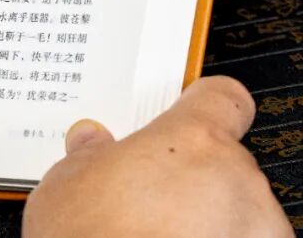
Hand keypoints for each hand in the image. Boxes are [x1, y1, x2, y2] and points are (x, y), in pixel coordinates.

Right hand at [23, 76, 291, 236]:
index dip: (204, 105)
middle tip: (143, 198)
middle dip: (187, 178)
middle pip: (222, 162)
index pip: (222, 99)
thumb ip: (87, 156)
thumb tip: (89, 144)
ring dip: (204, 222)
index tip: (190, 111)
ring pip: (235, 213)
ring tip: (153, 237)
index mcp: (191, 141)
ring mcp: (257, 230)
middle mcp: (237, 180)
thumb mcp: (65, 186)